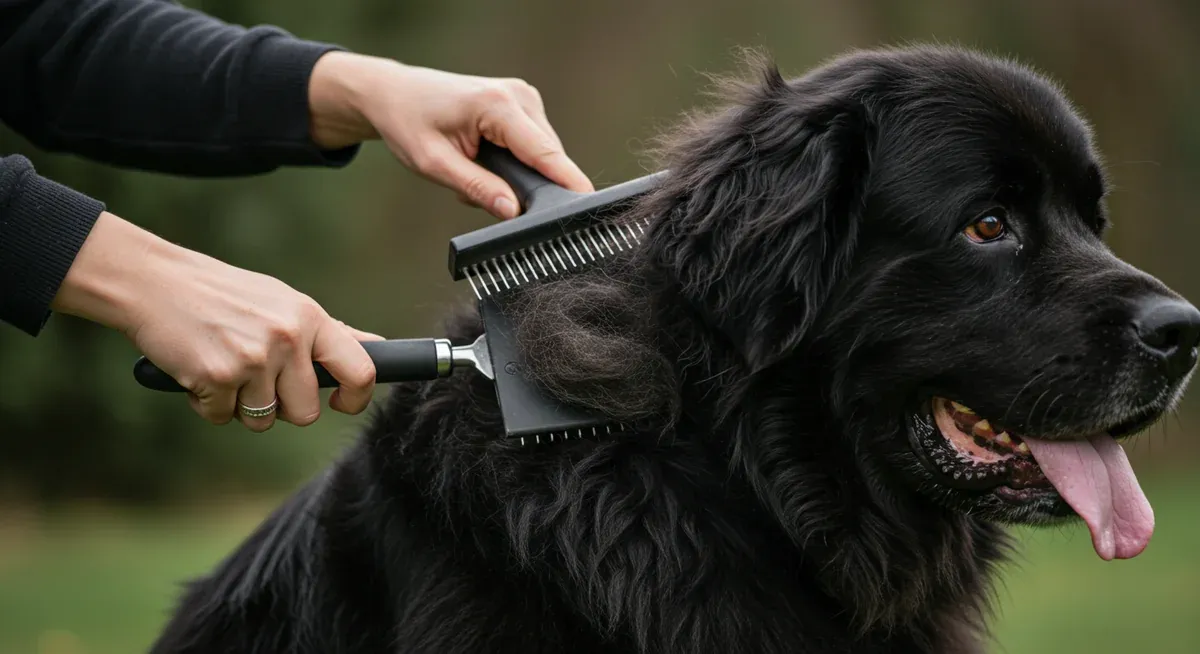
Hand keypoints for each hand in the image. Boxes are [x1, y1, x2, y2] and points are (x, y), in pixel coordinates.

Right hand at [51, 212, 381, 430]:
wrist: (155, 283)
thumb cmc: (224, 295)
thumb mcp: (283, 303)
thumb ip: (327, 333)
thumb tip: (376, 349)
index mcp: (309, 318)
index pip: (360, 369)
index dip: (357, 397)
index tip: (342, 403)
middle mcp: (287, 338)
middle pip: (305, 412)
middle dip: (282, 408)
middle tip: (257, 380)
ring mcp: (253, 359)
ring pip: (262, 420)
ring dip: (241, 406)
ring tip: (224, 366)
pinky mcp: (217, 377)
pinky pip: (221, 417)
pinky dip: (207, 404)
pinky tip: (197, 369)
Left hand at [307, 51, 593, 218]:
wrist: (395, 94)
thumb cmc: (408, 123)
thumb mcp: (435, 165)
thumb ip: (478, 188)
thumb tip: (513, 211)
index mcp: (497, 106)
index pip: (544, 153)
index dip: (568, 183)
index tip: (588, 206)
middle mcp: (519, 96)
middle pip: (548, 157)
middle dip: (525, 185)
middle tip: (480, 193)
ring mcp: (524, 98)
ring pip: (542, 155)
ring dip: (516, 174)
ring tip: (475, 170)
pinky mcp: (524, 107)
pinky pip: (533, 147)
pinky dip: (513, 162)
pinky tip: (484, 159)